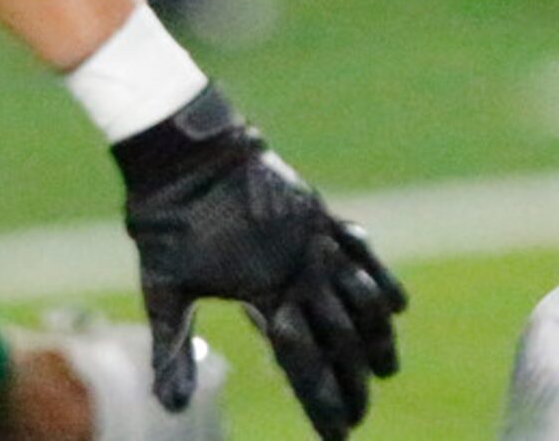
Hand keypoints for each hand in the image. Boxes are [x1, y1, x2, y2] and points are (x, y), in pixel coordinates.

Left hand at [114, 85, 405, 438]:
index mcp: (265, 291)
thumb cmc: (167, 219)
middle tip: (362, 415)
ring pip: (362, 294)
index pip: (304, 363)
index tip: (339, 437)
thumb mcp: (163, 289)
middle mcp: (300, 267)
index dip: (323, 403)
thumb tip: (173, 408)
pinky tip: (395, 301)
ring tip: (387, 367)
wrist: (185, 146)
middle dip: (354, 382)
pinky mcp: (316, 209)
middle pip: (341, 337)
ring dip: (377, 336)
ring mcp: (313, 236)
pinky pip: (360, 247)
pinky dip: (380, 276)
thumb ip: (173, 350)